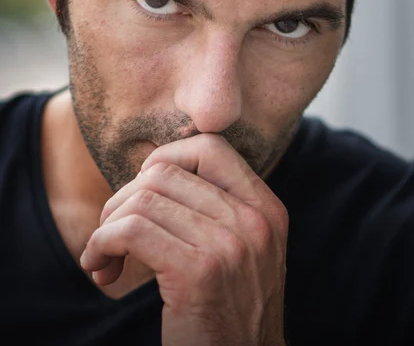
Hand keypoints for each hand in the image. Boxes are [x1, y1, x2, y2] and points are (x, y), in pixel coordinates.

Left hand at [80, 133, 287, 345]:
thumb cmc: (229, 312)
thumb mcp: (241, 250)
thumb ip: (216, 207)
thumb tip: (154, 167)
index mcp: (266, 208)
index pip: (211, 147)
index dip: (166, 159)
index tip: (143, 193)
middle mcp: (254, 221)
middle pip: (164, 172)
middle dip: (123, 199)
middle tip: (113, 233)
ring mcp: (230, 245)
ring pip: (142, 199)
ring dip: (107, 225)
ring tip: (105, 255)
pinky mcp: (199, 273)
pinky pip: (130, 231)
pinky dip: (101, 244)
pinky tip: (100, 268)